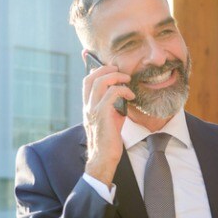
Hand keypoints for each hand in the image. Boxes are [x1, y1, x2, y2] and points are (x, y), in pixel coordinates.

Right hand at [81, 55, 133, 185]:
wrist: (104, 158)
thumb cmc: (109, 140)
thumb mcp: (110, 119)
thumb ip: (113, 105)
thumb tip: (122, 93)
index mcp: (88, 106)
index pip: (86, 81)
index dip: (92, 68)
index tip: (99, 59)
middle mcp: (87, 106)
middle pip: (91, 78)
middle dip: (105, 69)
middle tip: (119, 69)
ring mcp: (93, 110)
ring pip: (100, 82)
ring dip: (116, 77)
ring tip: (127, 79)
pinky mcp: (102, 115)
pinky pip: (112, 93)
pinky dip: (123, 90)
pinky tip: (131, 96)